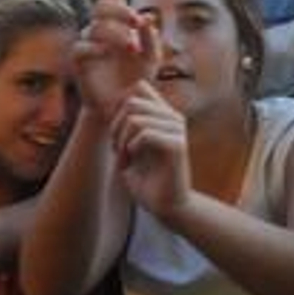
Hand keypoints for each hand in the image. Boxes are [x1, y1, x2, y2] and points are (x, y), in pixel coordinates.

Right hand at [72, 0, 157, 117]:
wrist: (123, 106)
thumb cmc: (137, 79)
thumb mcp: (152, 58)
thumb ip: (151, 37)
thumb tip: (148, 16)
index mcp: (118, 24)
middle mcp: (100, 29)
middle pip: (103, 6)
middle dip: (122, 10)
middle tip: (138, 22)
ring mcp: (88, 43)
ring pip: (97, 25)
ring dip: (117, 33)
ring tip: (133, 48)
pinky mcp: (79, 60)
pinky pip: (83, 47)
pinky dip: (95, 48)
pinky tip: (106, 54)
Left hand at [111, 80, 190, 222]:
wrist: (166, 206)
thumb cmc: (147, 179)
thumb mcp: (130, 147)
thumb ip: (126, 124)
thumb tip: (116, 103)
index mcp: (163, 114)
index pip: (139, 88)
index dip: (119, 106)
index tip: (115, 132)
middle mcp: (173, 117)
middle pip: (132, 101)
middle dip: (115, 125)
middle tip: (115, 148)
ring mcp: (177, 129)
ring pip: (135, 119)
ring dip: (121, 140)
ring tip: (123, 158)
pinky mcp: (178, 145)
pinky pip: (145, 134)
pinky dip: (130, 148)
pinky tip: (131, 161)